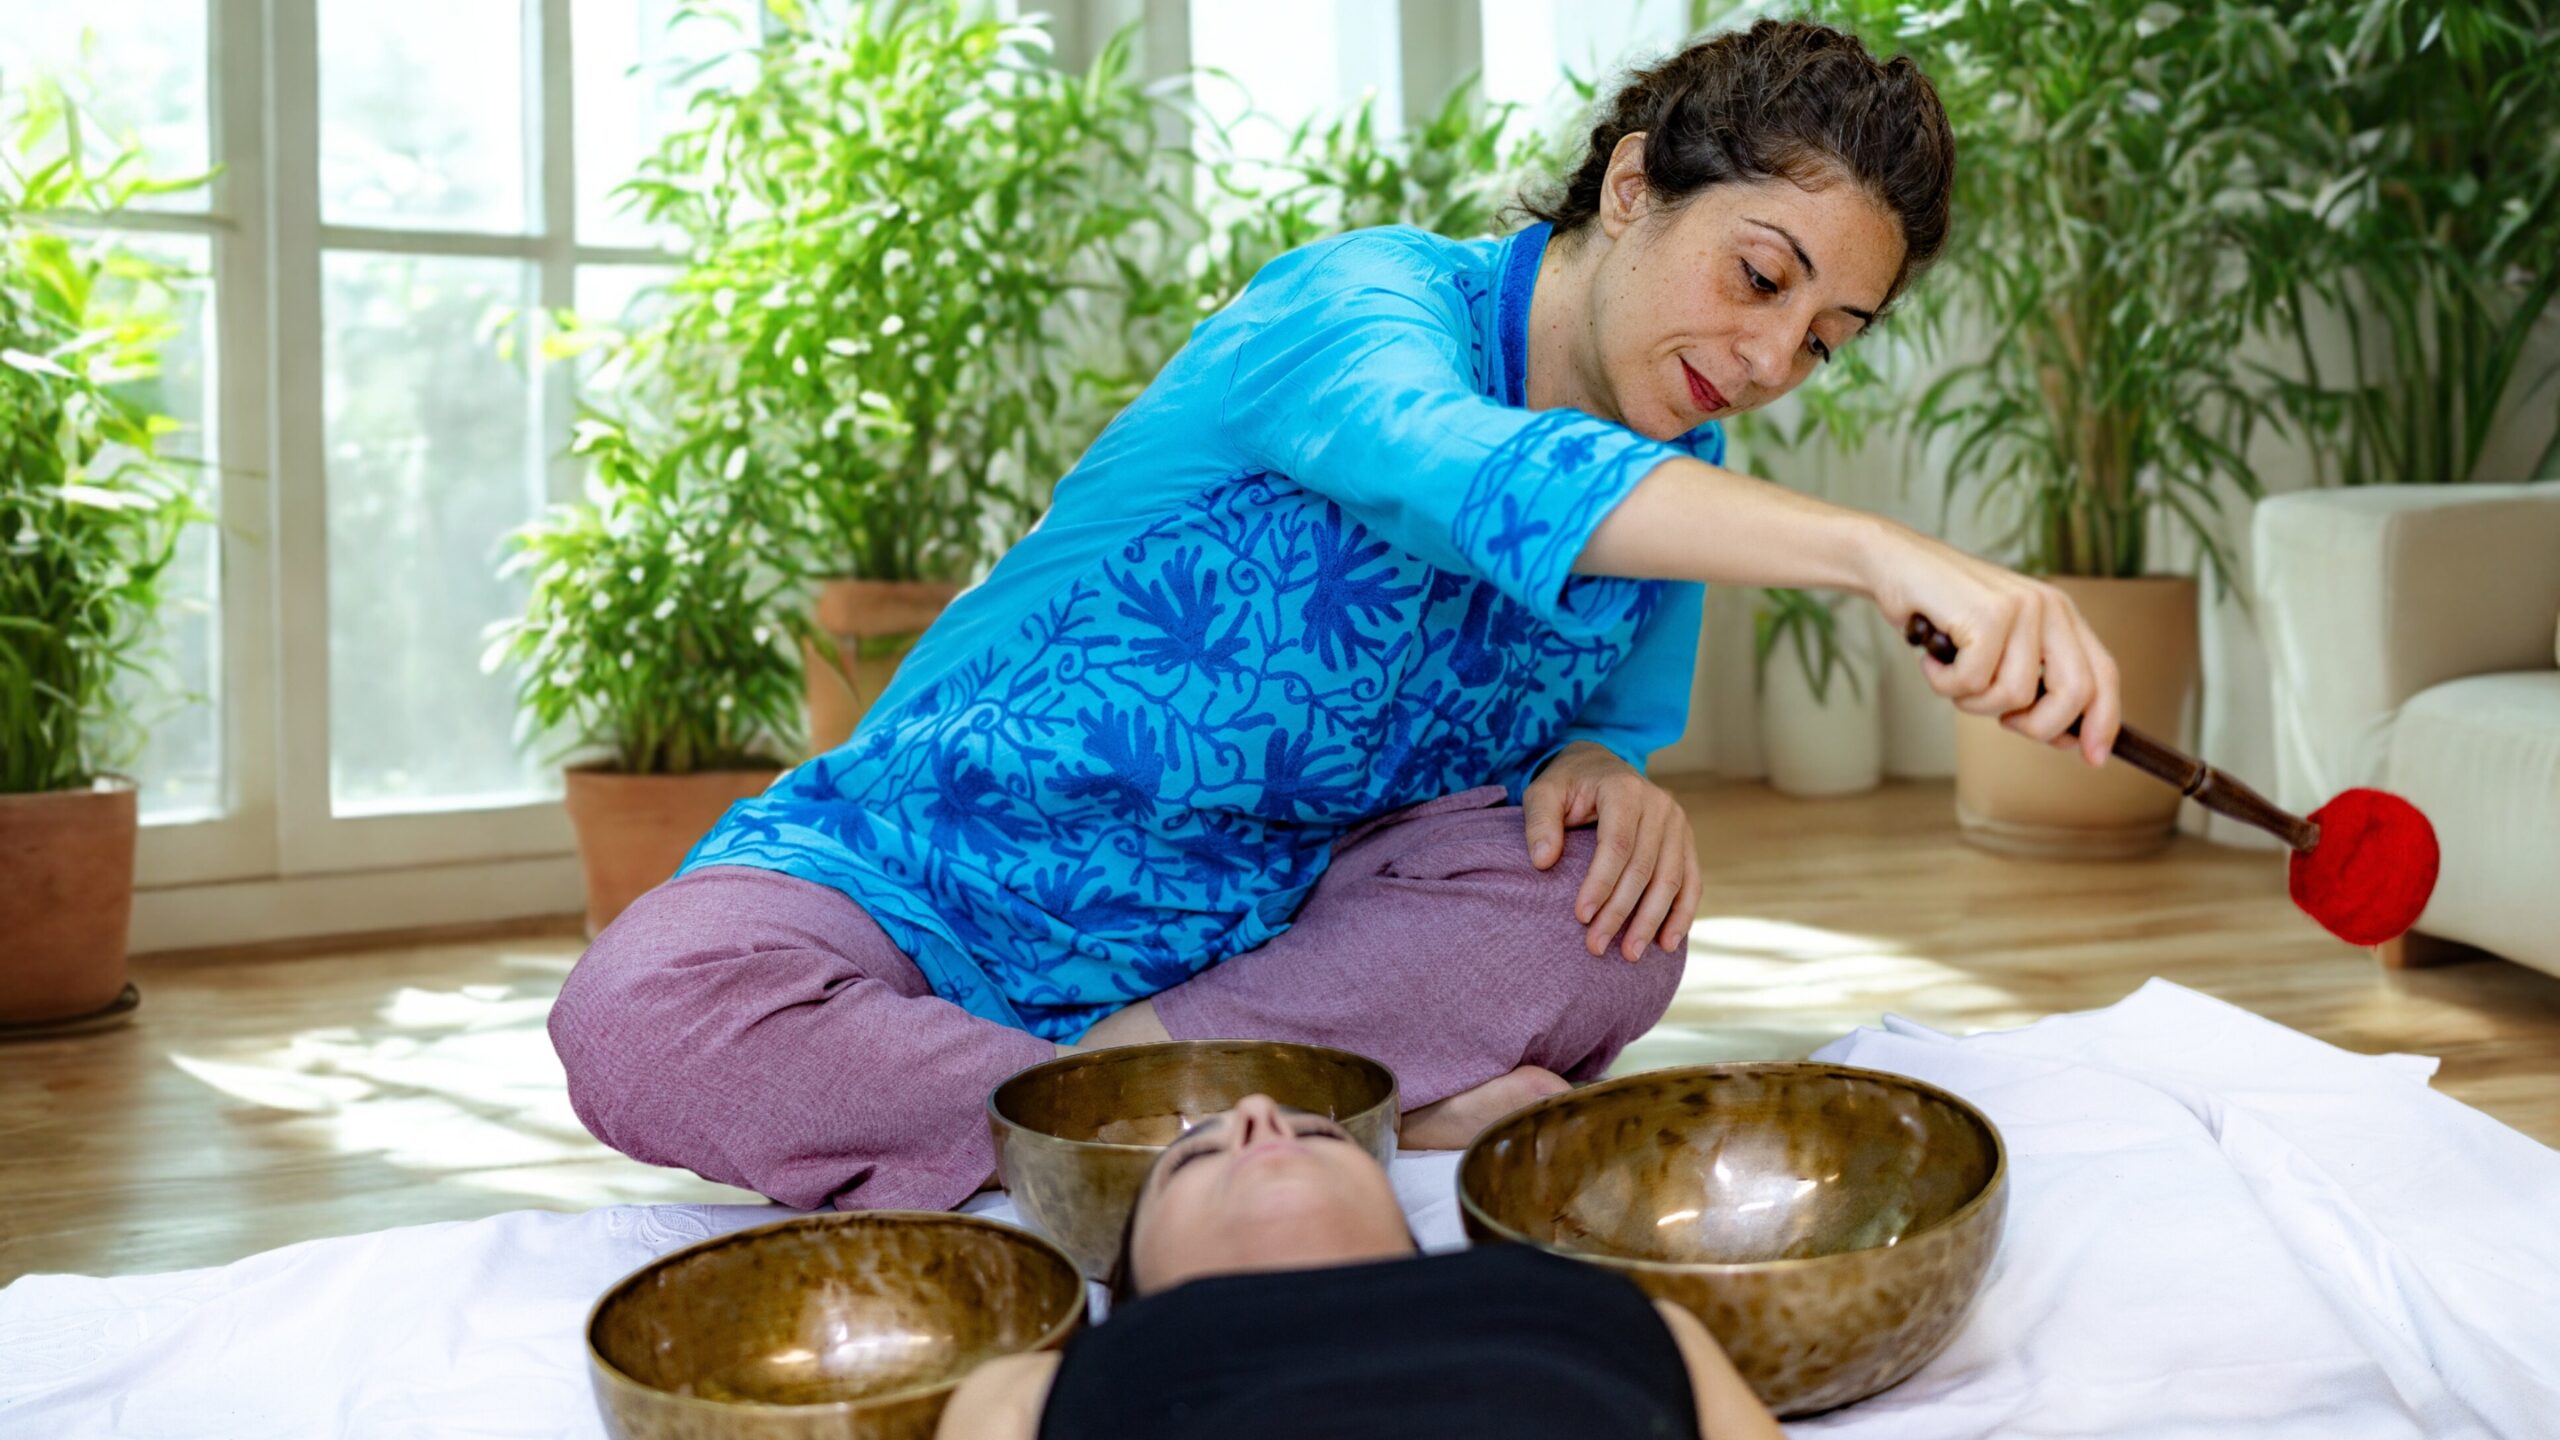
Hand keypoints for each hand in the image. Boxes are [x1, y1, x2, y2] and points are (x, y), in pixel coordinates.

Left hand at [1522, 742, 1699, 961]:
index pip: (1617, 845)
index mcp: (1624, 790)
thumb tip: (1543, 862)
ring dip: (1651, 921)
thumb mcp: (1543, 792)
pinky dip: (1682, 914)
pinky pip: (1691, 881)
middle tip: (1596, 947)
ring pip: (1671, 880)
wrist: (1599, 767)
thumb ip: (1539, 822)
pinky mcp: (1686, 841)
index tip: (1581, 917)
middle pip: (1643, 868)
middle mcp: (1659, 804)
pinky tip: (1667, 943)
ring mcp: (1678, 823)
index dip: (1601, 883)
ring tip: (1630, 955)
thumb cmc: (1567, 785)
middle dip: (1621, 912)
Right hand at [1858, 523, 2122, 765]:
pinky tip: (1932, 659)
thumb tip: (2064, 738)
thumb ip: (2033, 683)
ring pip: (2013, 695)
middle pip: (2074, 693)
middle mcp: (2049, 608)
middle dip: (2038, 726)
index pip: (2103, 675)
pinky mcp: (1988, 614)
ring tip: (1951, 674)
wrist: (1897, 564)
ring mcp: (2021, 608)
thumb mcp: (2000, 647)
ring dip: (1972, 701)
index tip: (2092, 758)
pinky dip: (1945, 683)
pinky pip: (1973, 682)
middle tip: (2004, 723)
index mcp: (2061, 616)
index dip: (2103, 721)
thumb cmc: (1943, 613)